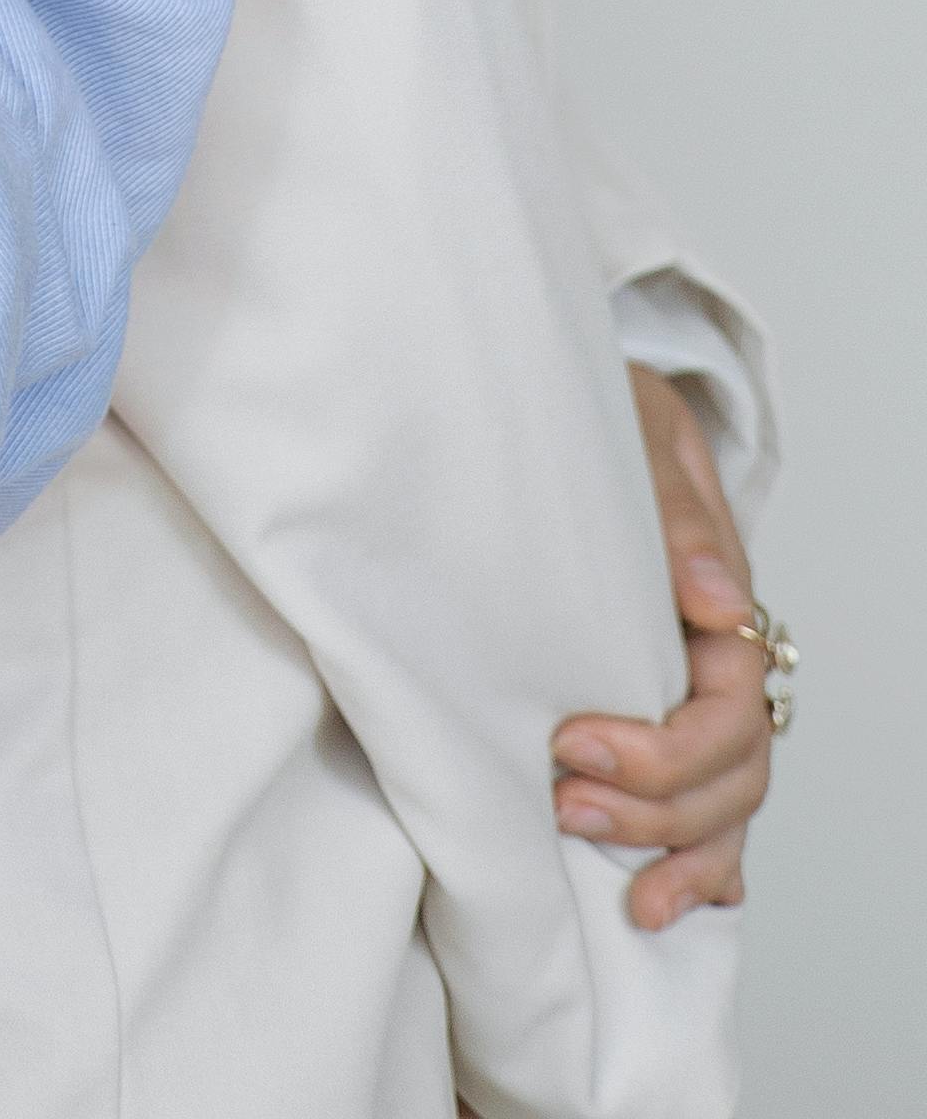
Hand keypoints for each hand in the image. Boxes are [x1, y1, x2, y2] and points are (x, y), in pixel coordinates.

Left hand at [553, 366, 778, 927]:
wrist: (577, 400)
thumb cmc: (606, 413)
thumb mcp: (639, 432)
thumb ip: (676, 516)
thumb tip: (719, 603)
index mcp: (720, 598)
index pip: (728, 707)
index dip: (660, 748)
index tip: (570, 741)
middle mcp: (719, 655)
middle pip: (735, 772)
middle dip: (658, 810)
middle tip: (563, 803)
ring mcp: (696, 688)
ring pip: (730, 805)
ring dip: (680, 853)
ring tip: (620, 887)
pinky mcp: (662, 707)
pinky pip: (710, 806)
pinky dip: (702, 864)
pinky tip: (670, 900)